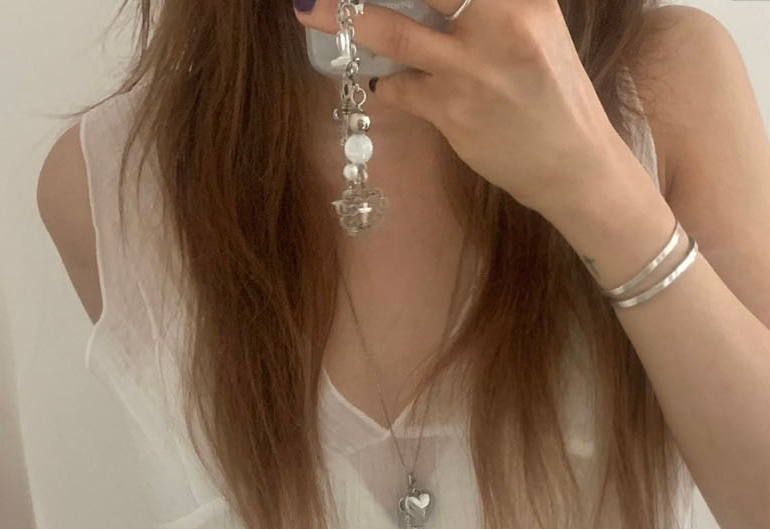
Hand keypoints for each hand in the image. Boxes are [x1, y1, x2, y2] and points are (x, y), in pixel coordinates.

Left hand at [293, 0, 632, 220]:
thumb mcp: (539, 23)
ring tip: (309, 8)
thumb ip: (496, 1)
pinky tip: (382, 81)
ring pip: (394, 32)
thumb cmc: (552, 87)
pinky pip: (398, 88)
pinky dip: (383, 82)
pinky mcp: (451, 112)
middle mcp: (499, 23)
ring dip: (345, 19)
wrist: (571, 160)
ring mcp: (471, 70)